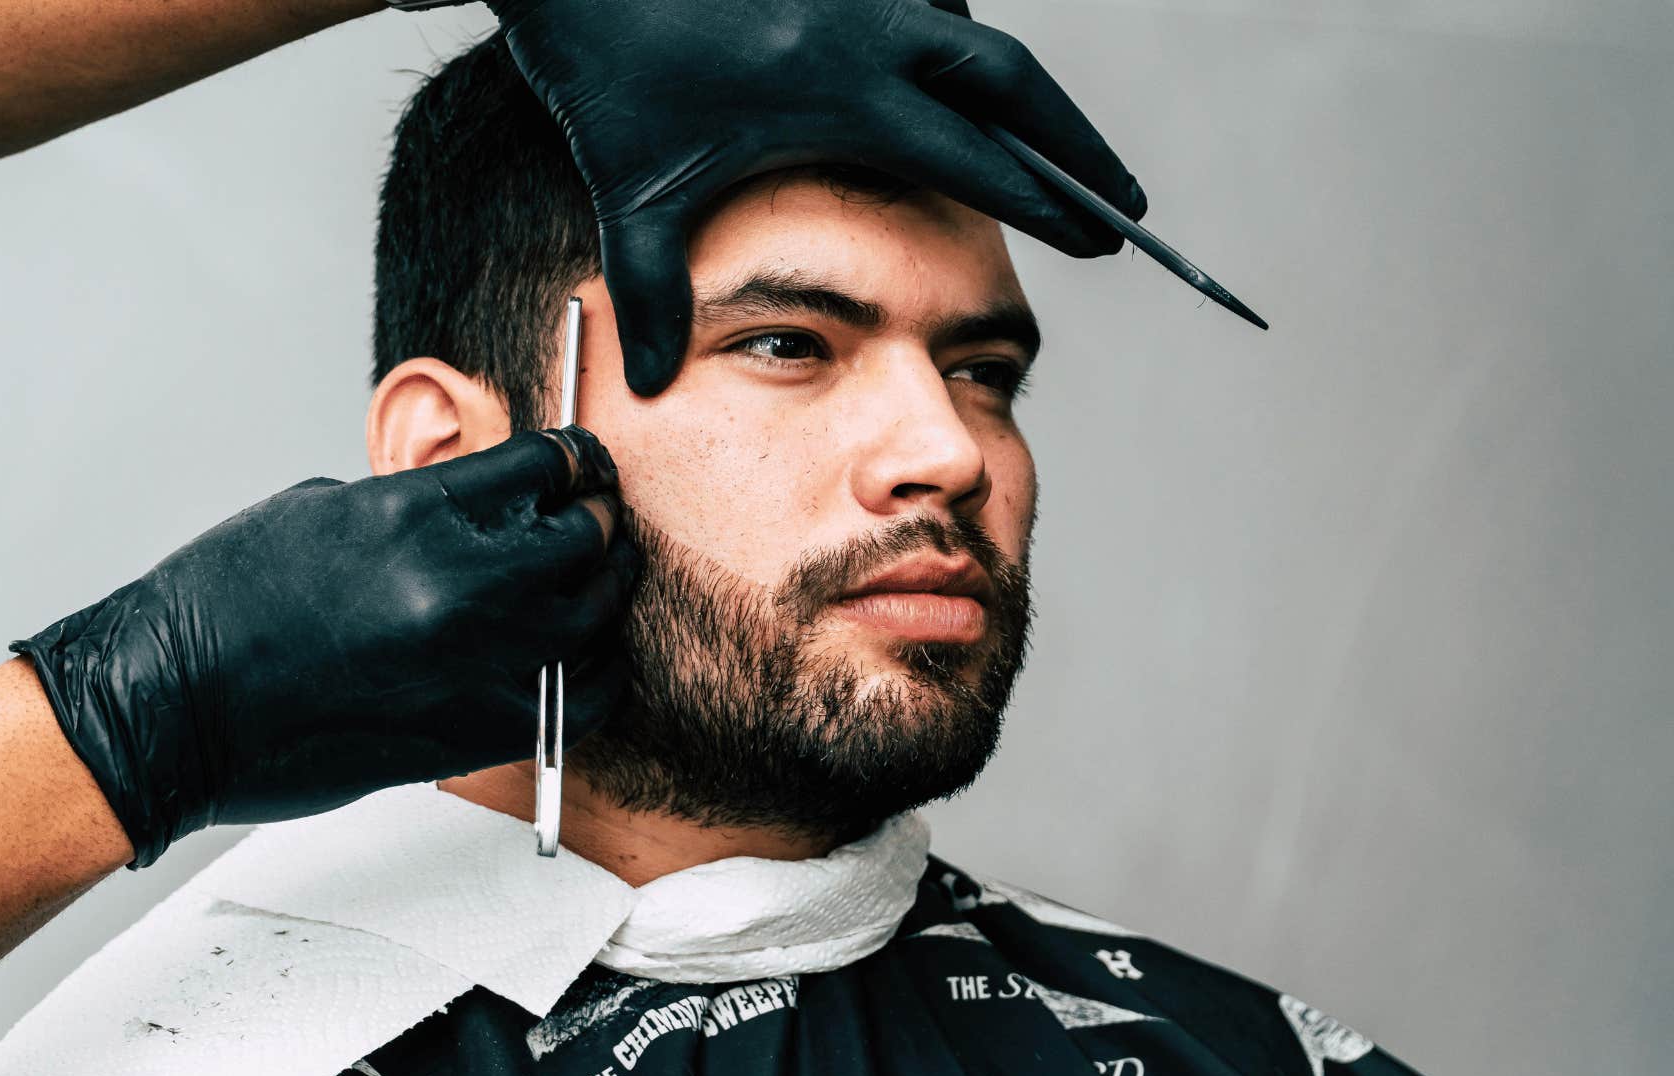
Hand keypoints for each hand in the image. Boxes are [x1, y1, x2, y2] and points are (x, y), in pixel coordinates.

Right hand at [13, 427, 638, 867]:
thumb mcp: (324, 511)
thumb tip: (475, 509)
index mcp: (416, 510)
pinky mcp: (482, 732)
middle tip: (599, 518)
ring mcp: (480, 661)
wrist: (174, 706)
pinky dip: (600, 671)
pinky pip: (587, 697)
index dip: (576, 460)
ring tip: (602, 577)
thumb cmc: (224, 607)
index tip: (583, 466)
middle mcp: (462, 582)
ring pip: (597, 612)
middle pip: (585, 534)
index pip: (545, 464)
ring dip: (604, 588)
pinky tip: (589, 656)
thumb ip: (416, 505)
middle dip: (597, 518)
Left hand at [488, 0, 1146, 395]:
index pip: (977, 153)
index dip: (1047, 199)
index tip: (1103, 239)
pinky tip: (960, 87)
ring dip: (1023, 93)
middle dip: (1078, 143)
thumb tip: (646, 384)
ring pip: (973, 33)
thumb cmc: (600, 72)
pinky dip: (959, 48)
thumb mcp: (631, 189)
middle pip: (1011, 80)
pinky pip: (927, 6)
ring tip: (1064, 152)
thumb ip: (653, 289)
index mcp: (843, 90)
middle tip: (1129, 203)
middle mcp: (867, 27)